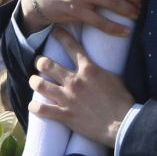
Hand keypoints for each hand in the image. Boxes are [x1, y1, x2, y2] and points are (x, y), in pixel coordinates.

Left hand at [32, 28, 135, 148]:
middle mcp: (75, 81)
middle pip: (47, 64)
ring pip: (40, 84)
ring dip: (34, 81)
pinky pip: (42, 110)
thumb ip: (100, 70)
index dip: (61, 35)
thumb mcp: (115, 78)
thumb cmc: (122, 101)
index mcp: (88, 69)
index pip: (71, 46)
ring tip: (34, 81)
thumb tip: (96, 66)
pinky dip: (34, 107)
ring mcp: (68, 98)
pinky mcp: (65, 115)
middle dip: (39, 61)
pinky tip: (33, 105)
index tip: (54, 31)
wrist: (122, 124)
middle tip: (39, 62)